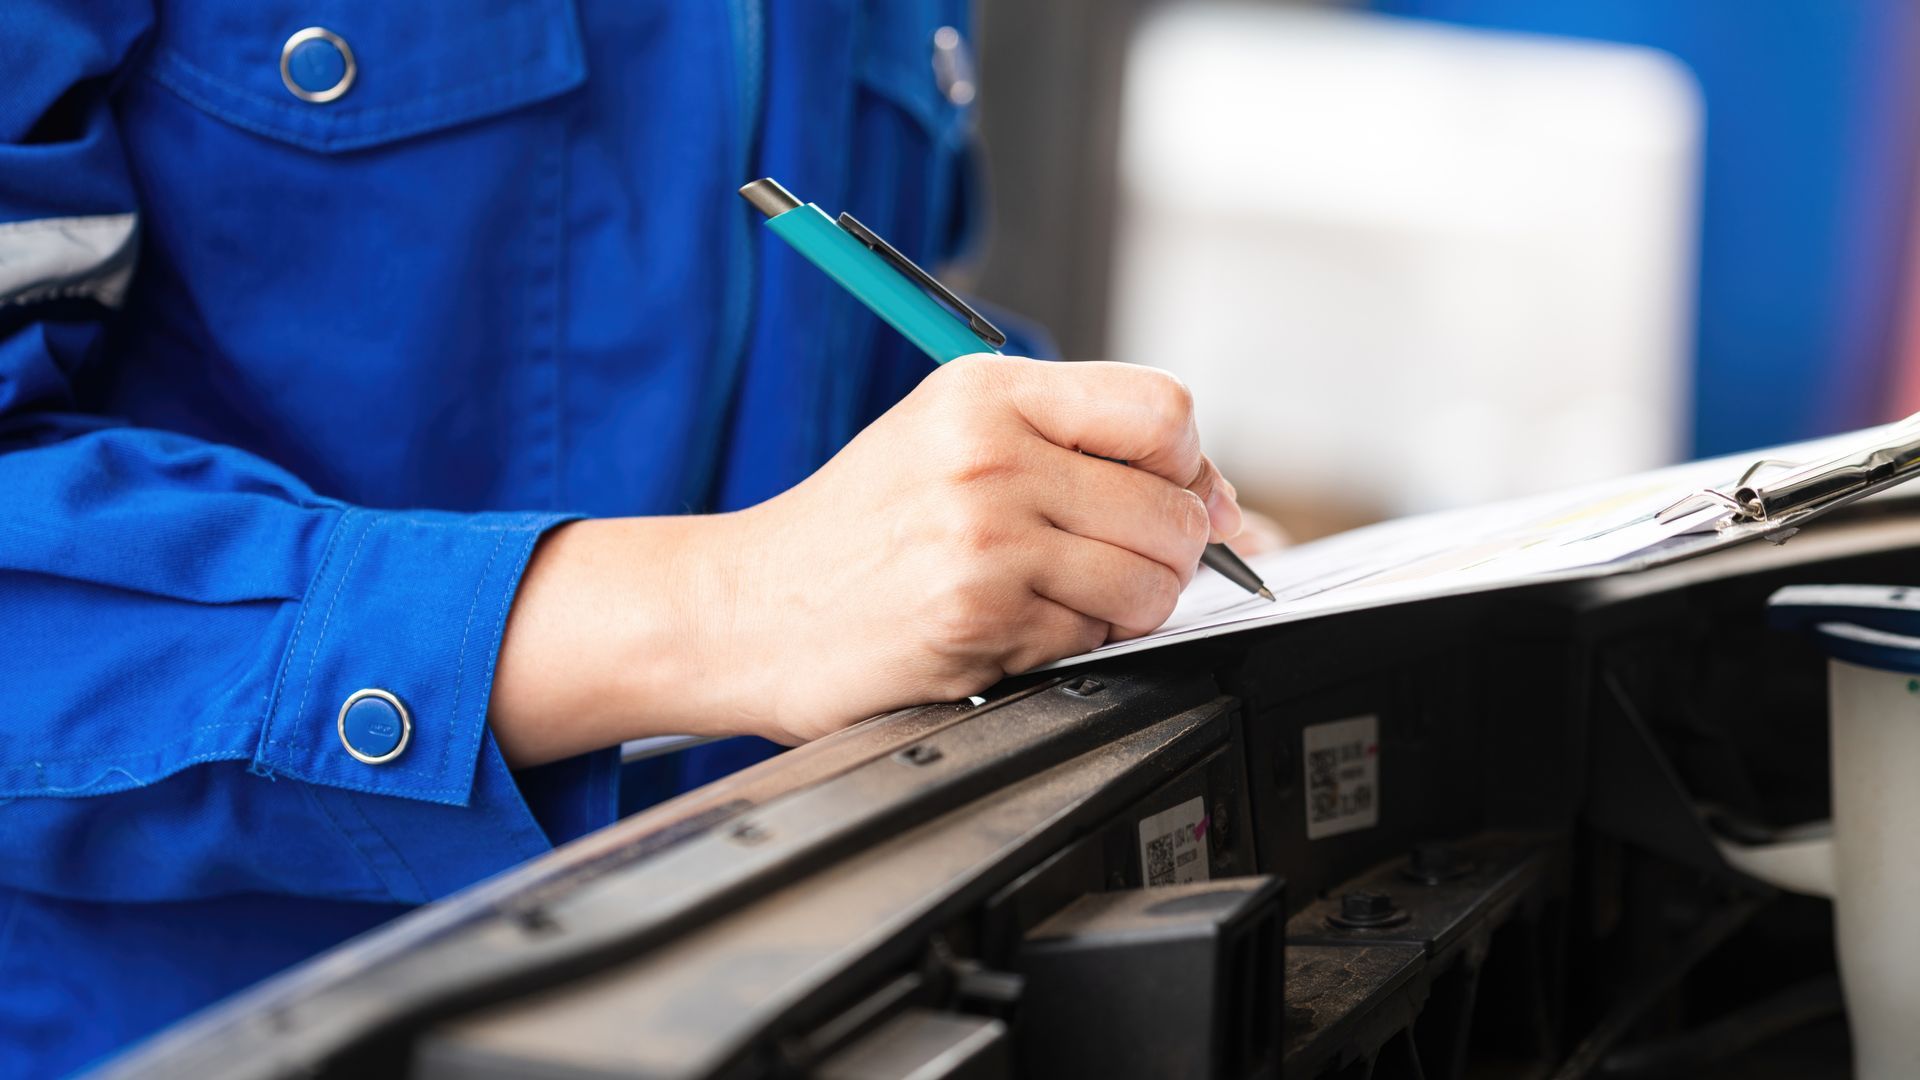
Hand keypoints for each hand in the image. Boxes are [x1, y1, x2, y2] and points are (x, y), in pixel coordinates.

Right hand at [488, 356, 1244, 762]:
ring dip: (1126, 607)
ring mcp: (985, 540)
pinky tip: (1008, 629)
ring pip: (1148, 583)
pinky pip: (1090, 640)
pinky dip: (1069, 645)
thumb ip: (1074, 446)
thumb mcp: (948, 438)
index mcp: (987, 391)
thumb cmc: (852, 529)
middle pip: (1172, 507)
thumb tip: (1221, 499)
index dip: (1187, 465)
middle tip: (1116, 565)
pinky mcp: (977, 619)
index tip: (1171, 495)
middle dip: (1170, 552)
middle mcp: (989, 455)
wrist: (742, 607)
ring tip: (1059, 599)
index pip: (1163, 412)